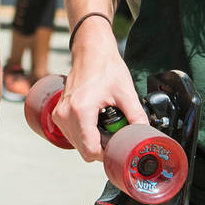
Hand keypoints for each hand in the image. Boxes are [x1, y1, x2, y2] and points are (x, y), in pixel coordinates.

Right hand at [53, 22, 144, 161]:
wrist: (91, 51)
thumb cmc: (106, 67)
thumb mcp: (126, 92)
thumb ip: (137, 117)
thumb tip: (145, 136)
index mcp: (81, 111)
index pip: (91, 150)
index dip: (108, 153)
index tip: (119, 146)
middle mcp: (65, 115)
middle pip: (84, 149)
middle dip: (102, 146)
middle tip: (116, 130)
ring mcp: (59, 115)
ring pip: (78, 144)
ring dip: (93, 139)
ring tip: (105, 121)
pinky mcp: (58, 114)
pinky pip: (73, 135)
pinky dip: (86, 133)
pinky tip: (96, 119)